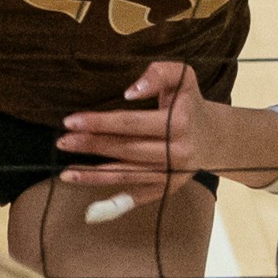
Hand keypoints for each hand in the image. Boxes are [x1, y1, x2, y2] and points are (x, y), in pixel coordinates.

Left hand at [56, 61, 221, 210]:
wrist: (215, 137)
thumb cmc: (190, 102)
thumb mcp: (183, 77)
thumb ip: (159, 74)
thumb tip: (131, 91)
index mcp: (179, 123)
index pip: (131, 123)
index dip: (99, 123)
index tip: (71, 121)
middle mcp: (176, 153)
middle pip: (125, 150)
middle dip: (91, 146)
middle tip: (62, 141)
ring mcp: (172, 175)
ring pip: (127, 176)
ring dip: (94, 176)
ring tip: (66, 173)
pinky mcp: (168, 190)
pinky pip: (137, 196)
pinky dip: (114, 200)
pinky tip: (90, 203)